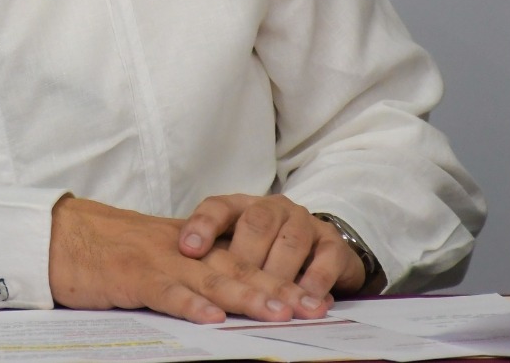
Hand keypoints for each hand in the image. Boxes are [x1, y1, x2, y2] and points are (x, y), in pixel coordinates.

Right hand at [48, 195, 330, 323]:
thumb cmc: (104, 251)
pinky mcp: (131, 277)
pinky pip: (166, 292)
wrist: (59, 235)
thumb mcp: (154, 256)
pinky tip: (214, 318)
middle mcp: (181, 251)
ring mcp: (157, 262)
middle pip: (238, 269)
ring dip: (248, 296)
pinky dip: (190, 305)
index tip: (314, 298)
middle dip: (279, 289)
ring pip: (211, 280)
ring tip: (281, 312)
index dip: (280, 278)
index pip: (243, 260)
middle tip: (315, 308)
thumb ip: (188, 272)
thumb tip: (224, 300)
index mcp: (189, 247)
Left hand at [177, 193, 371, 302]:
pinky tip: (306, 301)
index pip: (218, 207)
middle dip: (244, 257)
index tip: (187, 250)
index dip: (202, 226)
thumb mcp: (235, 252)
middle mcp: (273, 208)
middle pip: (255, 223)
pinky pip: (325, 259)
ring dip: (280, 275)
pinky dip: (315, 281)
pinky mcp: (332, 243)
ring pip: (289, 242)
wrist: (319, 255)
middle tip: (233, 288)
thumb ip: (212, 260)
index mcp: (242, 206)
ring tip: (270, 303)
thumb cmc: (264, 255)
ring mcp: (304, 222)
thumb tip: (177, 284)